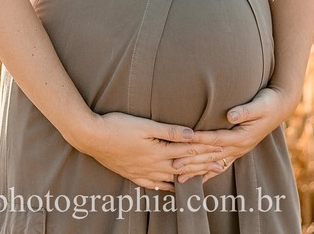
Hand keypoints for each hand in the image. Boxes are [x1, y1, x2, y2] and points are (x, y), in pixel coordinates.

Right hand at [74, 112, 225, 192]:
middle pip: (184, 166)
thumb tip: (191, 134)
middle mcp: (153, 165)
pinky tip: (171, 187)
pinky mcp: (132, 174)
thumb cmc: (116, 126)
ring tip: (203, 178)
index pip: (188, 151)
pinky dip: (165, 187)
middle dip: (204, 165)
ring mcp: (142, 172)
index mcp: (158, 151)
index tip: (222, 149)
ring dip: (188, 176)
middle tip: (221, 166)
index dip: (206, 150)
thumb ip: (169, 131)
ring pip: (171, 177)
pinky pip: (153, 185)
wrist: (91, 137)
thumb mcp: (144, 125)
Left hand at [174, 86, 295, 183]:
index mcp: (242, 136)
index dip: (199, 140)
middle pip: (211, 155)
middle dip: (192, 161)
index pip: (216, 139)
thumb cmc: (268, 103)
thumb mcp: (259, 105)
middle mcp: (239, 146)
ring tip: (179, 179)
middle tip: (173, 166)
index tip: (184, 142)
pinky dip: (209, 172)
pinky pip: (221, 164)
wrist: (280, 106)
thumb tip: (230, 115)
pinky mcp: (238, 148)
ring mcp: (239, 150)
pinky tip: (199, 179)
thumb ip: (245, 111)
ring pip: (213, 163)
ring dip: (196, 170)